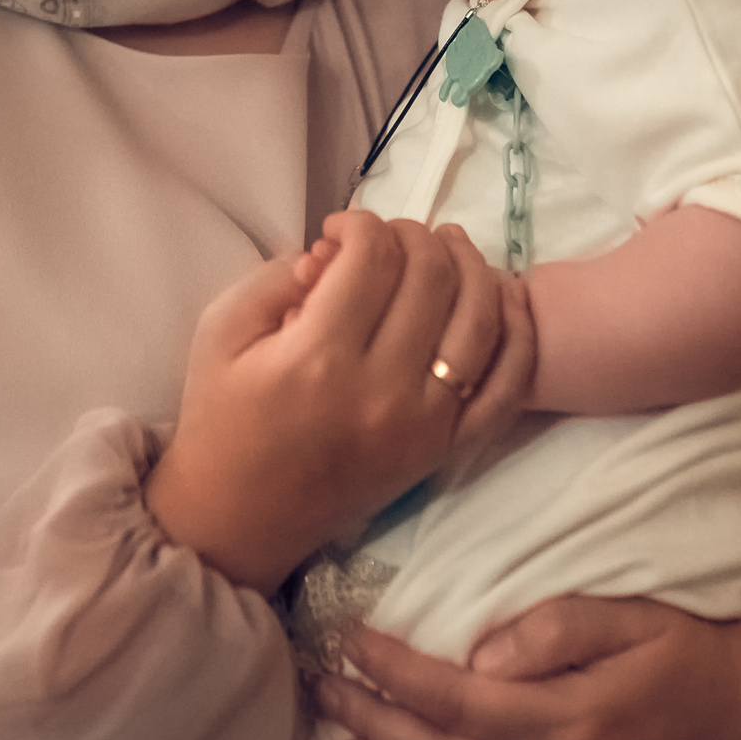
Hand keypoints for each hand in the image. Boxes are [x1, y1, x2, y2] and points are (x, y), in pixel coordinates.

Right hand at [145, 211, 508, 592]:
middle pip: (431, 276)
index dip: (360, 223)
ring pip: (481, 317)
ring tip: (445, 247)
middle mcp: (382, 389)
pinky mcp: (447, 448)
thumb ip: (276, 276)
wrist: (241, 516)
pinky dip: (519, 331)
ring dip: (471, 265)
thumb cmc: (223, 417)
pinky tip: (503, 294)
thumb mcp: (221, 332)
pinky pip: (508, 384)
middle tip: (385, 240)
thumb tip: (335, 252)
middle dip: (413, 235)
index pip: (372, 257)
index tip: (338, 231)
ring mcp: (425, 423)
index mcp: (317, 358)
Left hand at [317, 598, 740, 739]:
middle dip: (371, 719)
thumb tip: (480, 654)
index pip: (456, 700)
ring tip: (339, 733)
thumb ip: (557, 629)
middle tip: (323, 682)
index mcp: (573, 723)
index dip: (395, 672)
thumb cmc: (684, 656)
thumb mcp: (632, 618)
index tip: (351, 637)